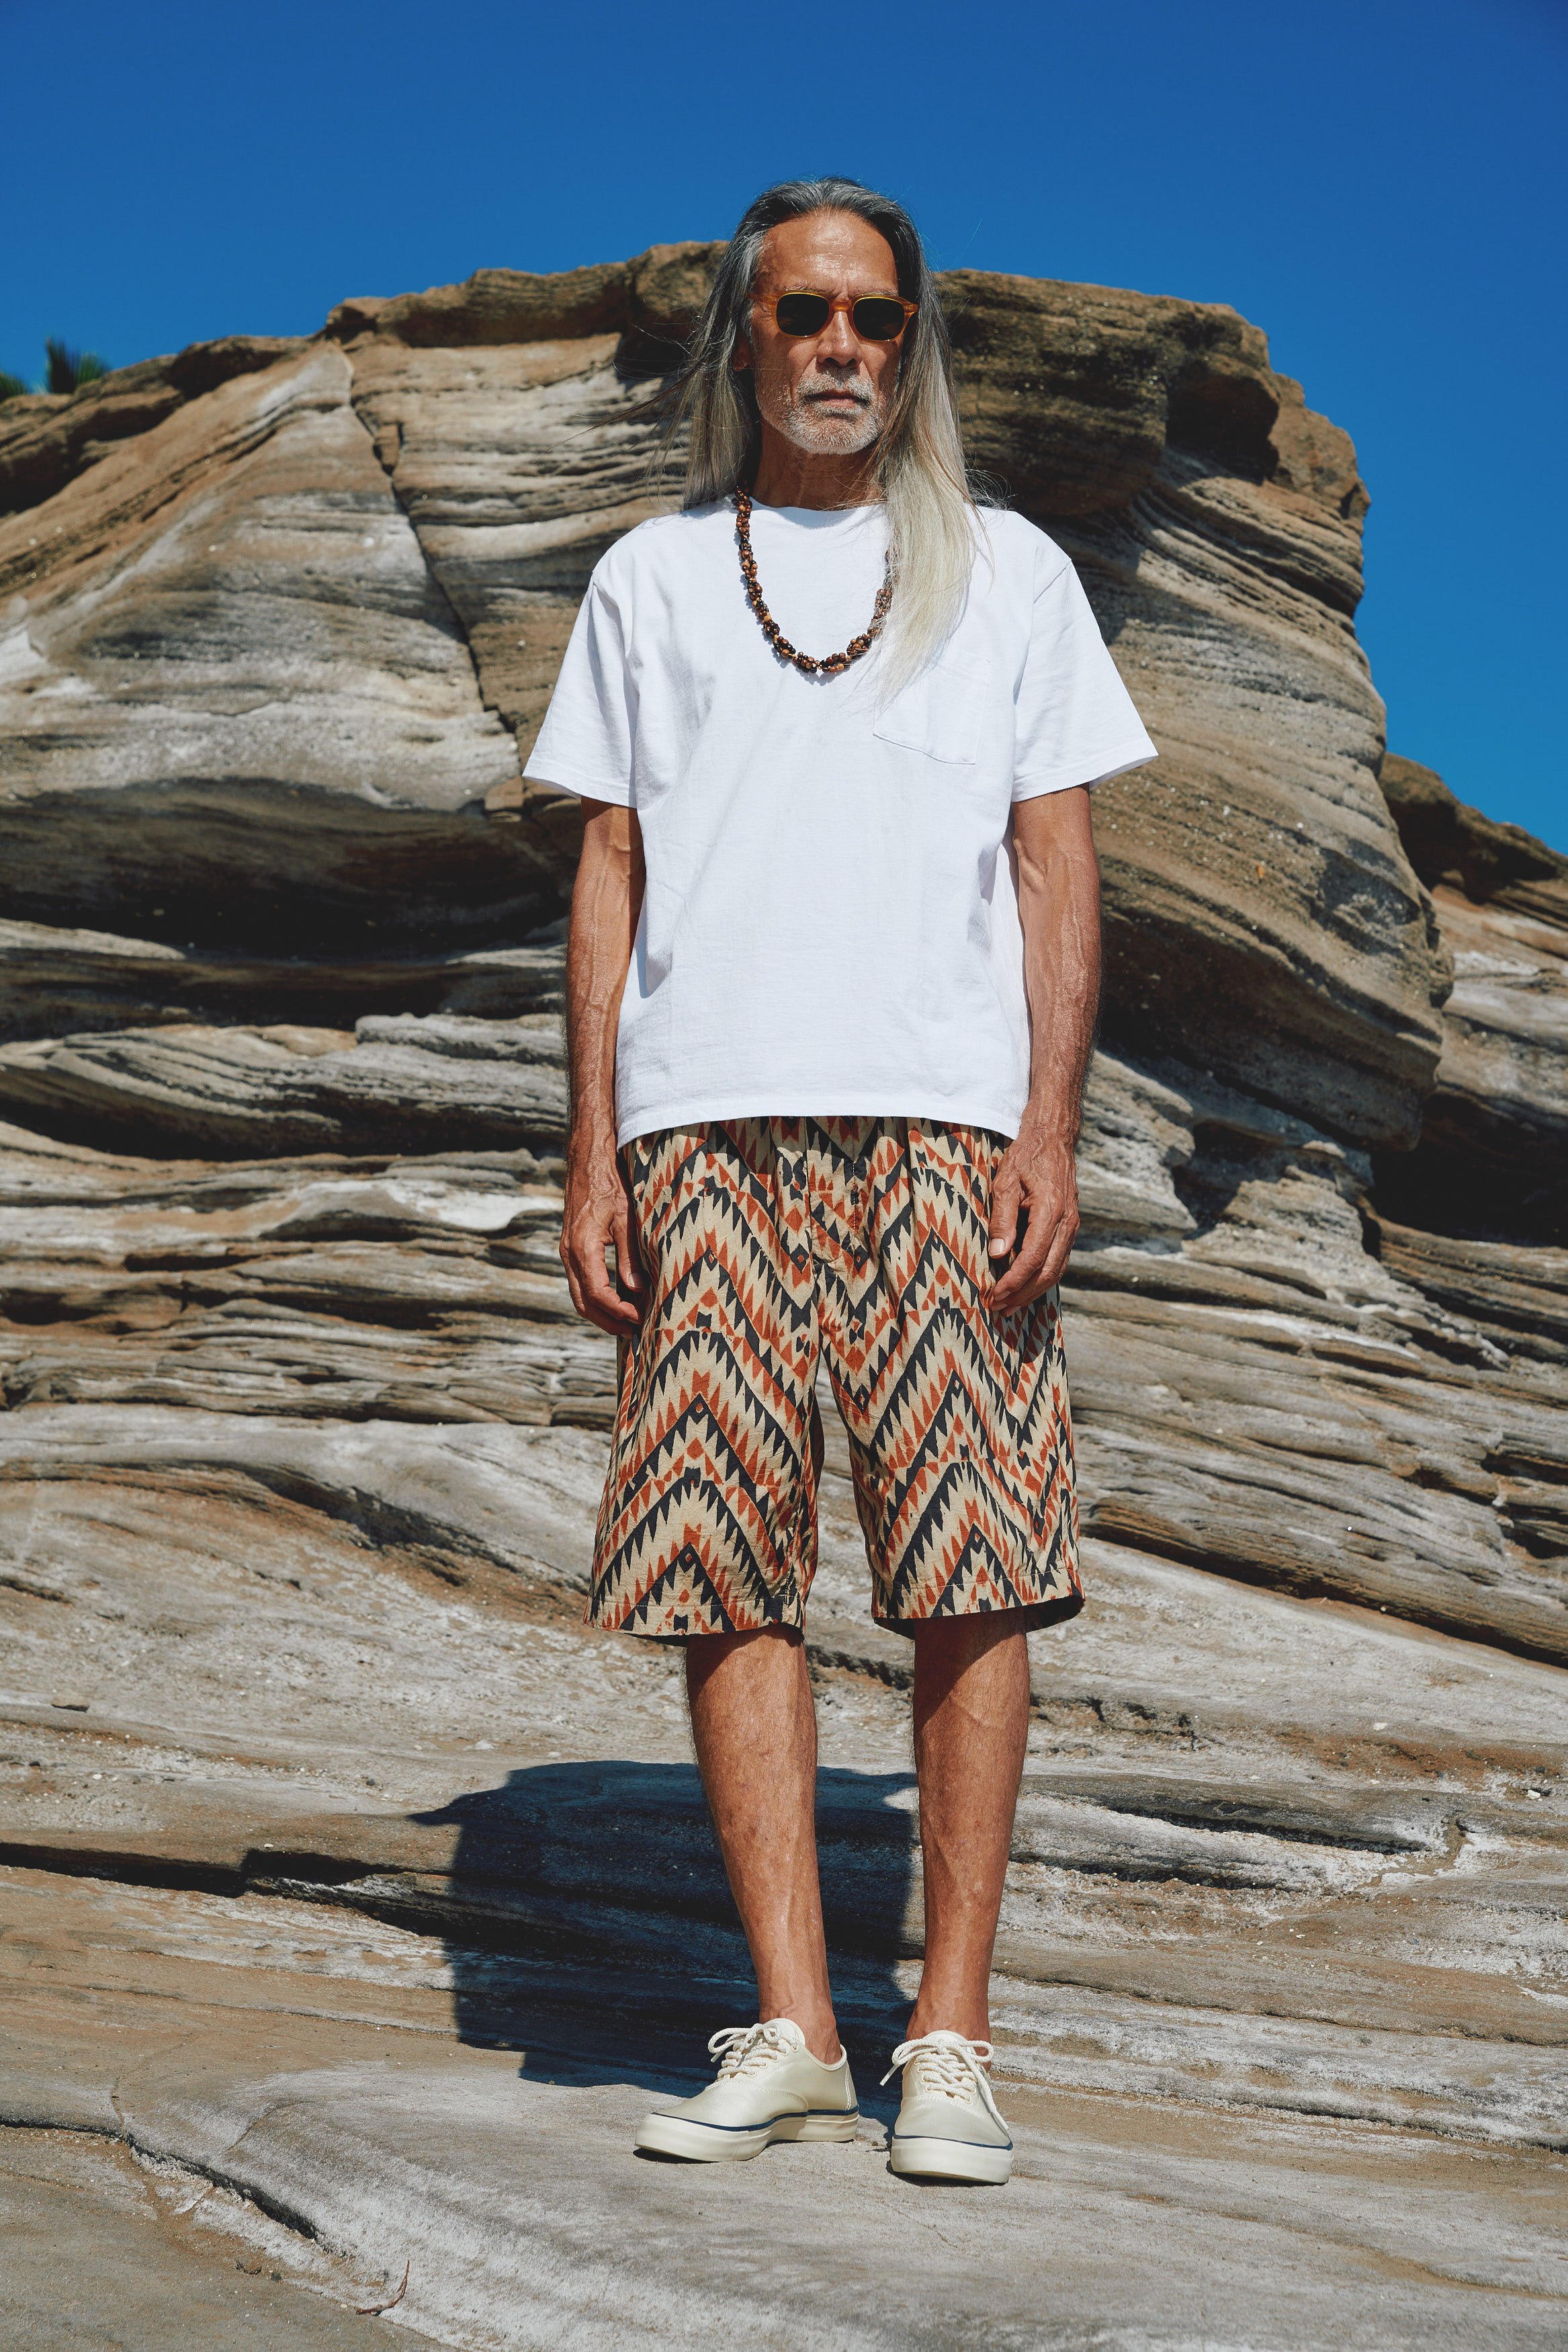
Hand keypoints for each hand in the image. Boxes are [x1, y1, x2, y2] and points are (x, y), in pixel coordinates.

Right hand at [560, 1136, 643, 1334]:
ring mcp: (567, 1252)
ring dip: (601, 1312)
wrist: (588, 1160)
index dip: (619, 1311)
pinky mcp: (571, 1247)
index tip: (639, 1319)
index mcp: (582, 1249)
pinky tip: (616, 1298)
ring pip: (579, 1295)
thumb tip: (636, 1290)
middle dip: (608, 1321)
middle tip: (634, 1332)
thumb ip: (629, 1256)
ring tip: (626, 1322)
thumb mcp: (625, 1218)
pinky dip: (596, 1297)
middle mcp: (569, 1254)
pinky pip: (579, 1282)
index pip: (598, 1294)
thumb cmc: (609, 1183)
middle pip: (583, 1303)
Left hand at [986, 1128, 1078, 1316]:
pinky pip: (1058, 1260)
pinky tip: (1025, 1287)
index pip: (1033, 1258)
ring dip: (1033, 1292)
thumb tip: (998, 1254)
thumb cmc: (1026, 1157)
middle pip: (1047, 1272)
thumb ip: (1002, 1218)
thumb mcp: (1005, 1181)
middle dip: (1022, 1294)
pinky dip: (1042, 1278)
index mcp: (1051, 1211)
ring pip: (1056, 1270)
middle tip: (998, 1308)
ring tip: (1009, 1306)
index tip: (995, 1295)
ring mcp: (1071, 1226)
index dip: (1014, 1281)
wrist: (1053, 1138)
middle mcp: (1067, 1223)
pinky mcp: (1069, 1228)